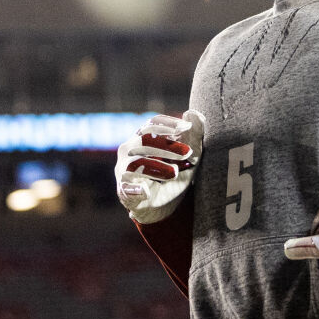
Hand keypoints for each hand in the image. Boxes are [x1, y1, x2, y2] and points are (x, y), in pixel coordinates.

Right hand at [114, 109, 205, 223]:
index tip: (186, 127)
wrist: (163, 206)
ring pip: (135, 163)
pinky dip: (135, 189)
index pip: (151, 125)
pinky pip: (126, 189)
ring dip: (157, 167)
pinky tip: (146, 191)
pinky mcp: (124, 192)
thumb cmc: (173, 174)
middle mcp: (129, 151)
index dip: (167, 124)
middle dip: (167, 146)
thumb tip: (193, 112)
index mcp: (142, 138)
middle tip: (188, 153)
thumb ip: (194, 135)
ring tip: (175, 172)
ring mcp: (124, 171)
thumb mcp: (190, 156)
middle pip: (144, 141)